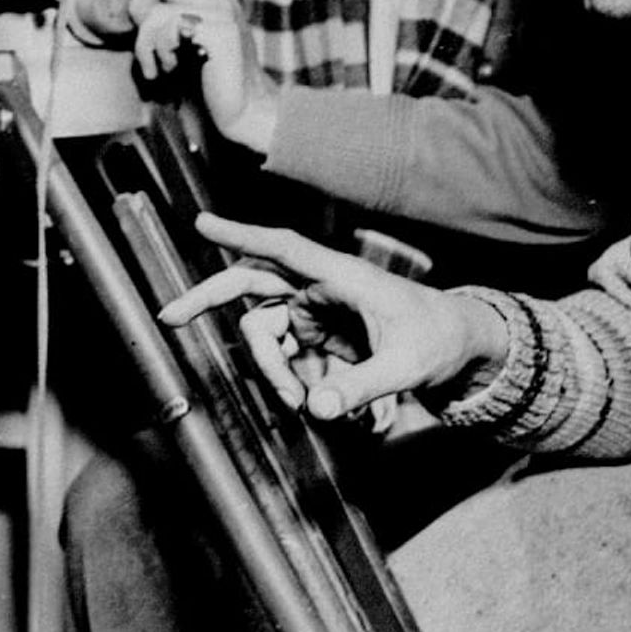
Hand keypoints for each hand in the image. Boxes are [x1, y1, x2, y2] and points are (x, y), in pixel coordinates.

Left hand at [128, 0, 280, 153]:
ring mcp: (222, 13)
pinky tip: (168, 69)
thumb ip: (181, 21)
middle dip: (138, 7)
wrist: (247, 111)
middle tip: (144, 38)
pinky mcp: (219, 32)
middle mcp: (220, 0)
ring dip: (147, 42)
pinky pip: (169, 25)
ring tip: (161, 65)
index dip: (145, 3)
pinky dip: (158, 50)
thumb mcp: (195, 46)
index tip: (148, 34)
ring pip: (158, 9)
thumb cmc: (218, 84)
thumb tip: (153, 7)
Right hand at [158, 214, 509, 419]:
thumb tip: (316, 408)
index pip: (284, 248)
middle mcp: (320, 289)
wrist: (460, 348)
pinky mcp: (317, 336)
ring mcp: (315, 312)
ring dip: (273, 371)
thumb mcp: (407, 365)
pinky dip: (290, 382)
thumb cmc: (438, 340)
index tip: (200, 223)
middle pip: (252, 284)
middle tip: (171, 318)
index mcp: (342, 276)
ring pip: (265, 334)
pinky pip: (285, 357)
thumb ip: (362, 387)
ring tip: (301, 404)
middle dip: (210, 299)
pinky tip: (316, 402)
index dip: (241, 235)